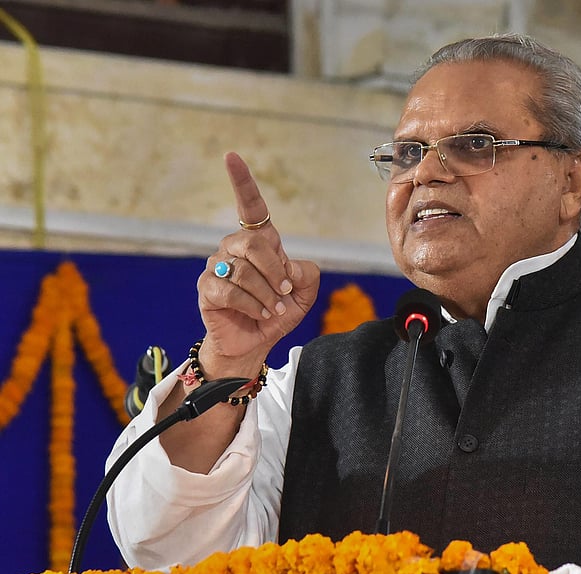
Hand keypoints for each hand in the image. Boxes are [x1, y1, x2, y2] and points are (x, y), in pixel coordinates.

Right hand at [197, 152, 319, 375]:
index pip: (250, 206)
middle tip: (285, 293)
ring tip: (274, 309)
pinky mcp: (206, 289)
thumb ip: (306, 273)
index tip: (231, 156)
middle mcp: (233, 248)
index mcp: (258, 241)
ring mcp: (216, 267)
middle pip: (255, 244)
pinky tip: (260, 314)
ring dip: (267, 295)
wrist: (255, 342)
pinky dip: (253, 305)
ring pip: (245, 272)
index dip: (242, 181)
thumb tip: (287, 268)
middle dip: (276, 272)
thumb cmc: (278, 310)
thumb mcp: (304, 292)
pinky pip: (231, 291)